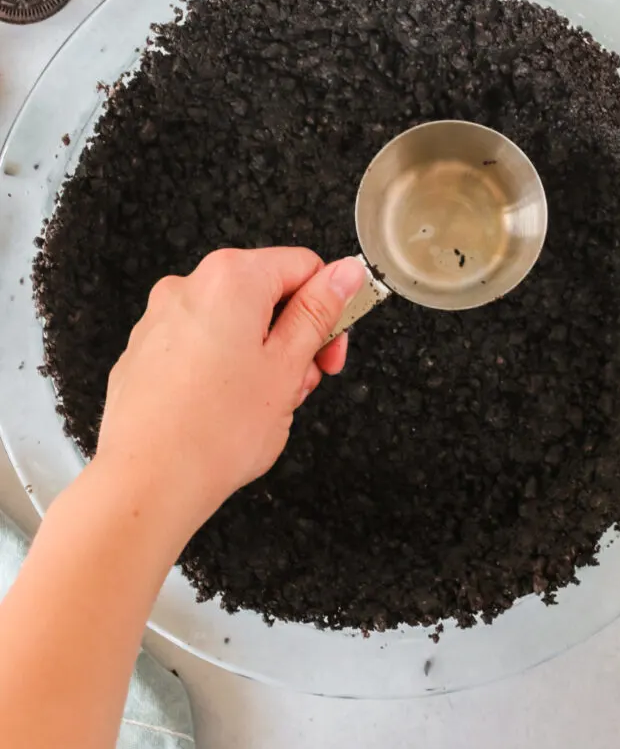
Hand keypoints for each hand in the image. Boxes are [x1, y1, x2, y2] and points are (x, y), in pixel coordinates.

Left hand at [95, 248, 364, 532]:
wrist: (148, 482)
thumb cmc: (216, 432)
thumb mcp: (289, 366)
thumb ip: (319, 311)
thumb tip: (345, 273)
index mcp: (231, 278)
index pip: (304, 266)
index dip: (330, 308)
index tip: (333, 348)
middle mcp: (189, 287)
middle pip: (266, 294)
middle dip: (293, 339)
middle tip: (299, 385)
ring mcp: (161, 320)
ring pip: (233, 324)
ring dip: (260, 358)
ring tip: (262, 408)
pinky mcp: (145, 353)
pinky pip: (199, 347)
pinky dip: (221, 371)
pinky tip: (226, 412)